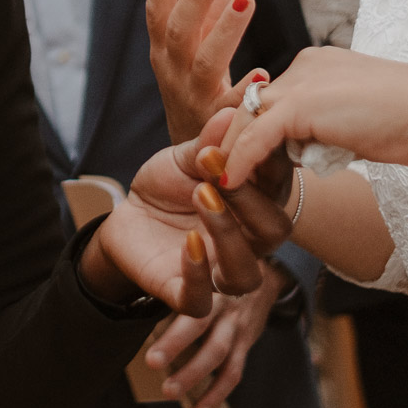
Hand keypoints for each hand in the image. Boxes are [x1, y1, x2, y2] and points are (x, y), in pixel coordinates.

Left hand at [81, 145, 273, 317]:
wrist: (127, 214)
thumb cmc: (169, 184)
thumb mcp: (187, 155)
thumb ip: (211, 138)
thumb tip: (238, 107)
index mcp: (257, 204)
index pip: (280, 185)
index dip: (271, 160)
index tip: (248, 132)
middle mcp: (247, 242)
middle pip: (274, 231)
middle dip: (249, 199)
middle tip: (215, 167)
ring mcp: (218, 270)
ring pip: (245, 274)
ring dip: (228, 235)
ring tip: (201, 197)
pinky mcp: (185, 293)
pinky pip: (200, 300)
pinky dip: (197, 272)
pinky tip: (187, 242)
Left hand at [145, 266, 283, 407]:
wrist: (263, 275)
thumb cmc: (217, 272)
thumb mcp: (203, 266)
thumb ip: (179, 280)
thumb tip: (138, 291)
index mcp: (208, 281)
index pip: (191, 292)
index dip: (176, 300)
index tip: (155, 306)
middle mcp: (224, 302)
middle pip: (200, 324)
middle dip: (176, 344)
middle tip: (152, 362)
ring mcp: (237, 325)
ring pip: (217, 353)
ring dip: (193, 375)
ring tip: (169, 392)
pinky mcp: (246, 343)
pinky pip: (233, 372)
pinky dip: (216, 393)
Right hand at [146, 0, 257, 141]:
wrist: (194, 155)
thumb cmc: (195, 89)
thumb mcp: (193, 50)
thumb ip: (206, 15)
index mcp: (163, 52)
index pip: (157, 14)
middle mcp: (173, 73)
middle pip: (179, 32)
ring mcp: (194, 98)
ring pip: (205, 63)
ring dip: (224, 30)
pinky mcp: (217, 123)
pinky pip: (231, 106)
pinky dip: (245, 89)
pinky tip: (263, 73)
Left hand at [222, 47, 407, 190]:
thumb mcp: (361, 124)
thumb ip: (331, 131)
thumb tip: (313, 153)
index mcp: (320, 65)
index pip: (272, 98)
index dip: (256, 131)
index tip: (246, 164)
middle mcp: (305, 66)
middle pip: (252, 105)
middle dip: (233, 141)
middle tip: (220, 175)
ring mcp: (302, 82)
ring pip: (247, 119)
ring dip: (230, 152)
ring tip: (218, 184)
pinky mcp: (301, 105)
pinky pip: (256, 137)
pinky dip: (240, 161)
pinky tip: (228, 184)